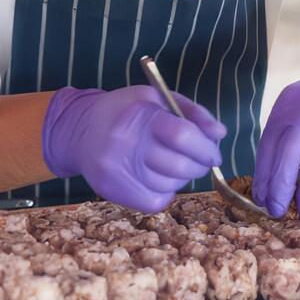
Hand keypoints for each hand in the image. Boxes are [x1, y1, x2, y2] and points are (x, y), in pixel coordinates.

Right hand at [42, 85, 226, 212]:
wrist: (80, 130)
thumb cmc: (125, 111)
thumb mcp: (157, 98)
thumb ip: (192, 112)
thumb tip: (220, 134)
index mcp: (138, 115)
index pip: (183, 135)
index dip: (206, 148)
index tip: (213, 154)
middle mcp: (125, 144)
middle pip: (180, 166)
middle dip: (199, 166)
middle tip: (199, 161)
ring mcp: (116, 170)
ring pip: (170, 186)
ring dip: (179, 178)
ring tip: (169, 163)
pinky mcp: (112, 191)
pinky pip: (155, 201)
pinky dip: (163, 192)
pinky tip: (155, 177)